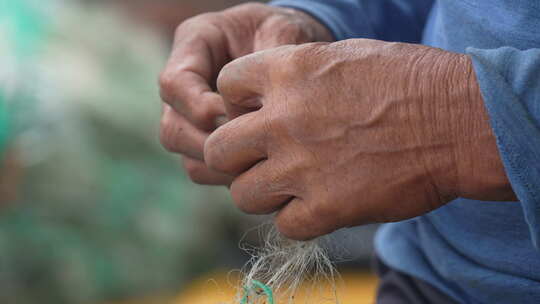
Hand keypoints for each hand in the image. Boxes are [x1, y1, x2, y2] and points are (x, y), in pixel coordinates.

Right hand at [159, 3, 332, 184]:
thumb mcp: (282, 29)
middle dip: (208, 144)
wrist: (286, 45)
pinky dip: (224, 175)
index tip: (236, 117)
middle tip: (250, 149)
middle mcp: (184, 83)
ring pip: (184, 154)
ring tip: (257, 161)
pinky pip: (201, 168)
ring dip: (216, 164)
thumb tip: (258, 108)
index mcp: (194, 44)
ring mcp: (189, 113)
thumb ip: (271, 57)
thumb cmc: (282, 31)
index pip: (173, 83)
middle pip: (172, 128)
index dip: (198, 107)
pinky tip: (258, 168)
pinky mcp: (204, 137)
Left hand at [205, 39, 514, 239]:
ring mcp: (301, 167)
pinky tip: (320, 205)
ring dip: (262, 192)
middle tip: (259, 159)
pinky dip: (298, 220)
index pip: (225, 88)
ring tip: (290, 186)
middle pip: (217, 150)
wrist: (458, 120)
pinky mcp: (326, 208)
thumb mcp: (342, 57)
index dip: (236, 103)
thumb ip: (294, 77)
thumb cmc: (408, 81)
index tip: (256, 114)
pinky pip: (285, 226)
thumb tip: (265, 100)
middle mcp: (283, 120)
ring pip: (243, 194)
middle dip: (233, 156)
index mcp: (286, 72)